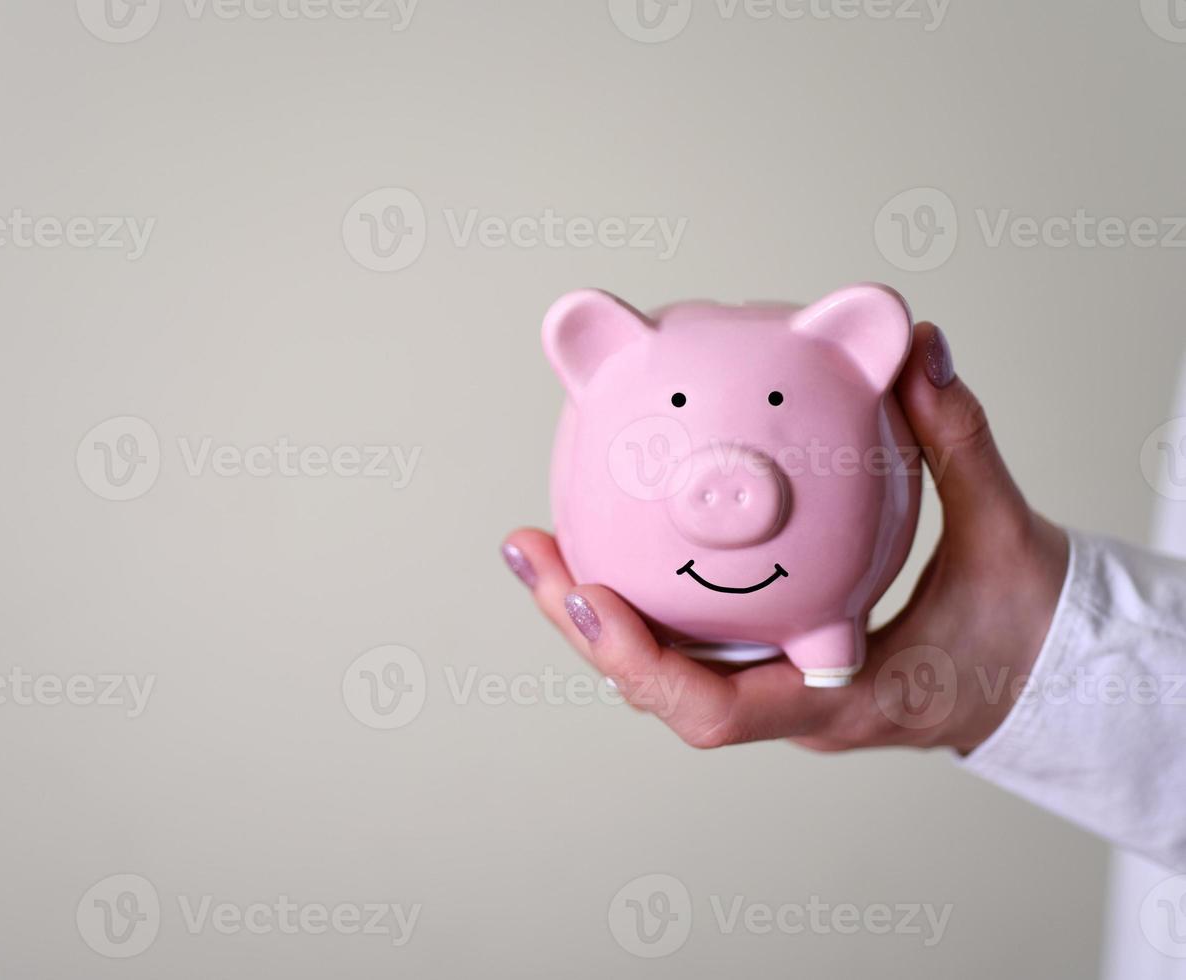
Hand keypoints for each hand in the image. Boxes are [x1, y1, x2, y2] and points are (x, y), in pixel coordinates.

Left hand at [502, 322, 1068, 752]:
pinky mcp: (778, 663)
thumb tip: (917, 348)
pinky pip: (697, 634)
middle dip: (585, 624)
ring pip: (666, 665)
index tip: (585, 596)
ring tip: (539, 541)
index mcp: (837, 701)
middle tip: (526, 547)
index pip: (714, 711)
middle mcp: (791, 705)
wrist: (1056, 681)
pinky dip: (650, 592)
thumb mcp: (1008, 538)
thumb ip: (958, 443)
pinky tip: (617, 532)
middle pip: (659, 687)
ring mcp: (779, 688)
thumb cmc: (1036, 632)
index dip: (639, 662)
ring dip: (599, 609)